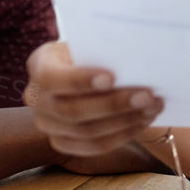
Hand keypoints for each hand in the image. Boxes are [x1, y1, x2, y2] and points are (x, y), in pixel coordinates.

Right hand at [25, 41, 164, 158]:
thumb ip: (104, 51)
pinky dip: (122, 135)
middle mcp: (36, 98)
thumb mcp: (91, 42)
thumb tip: (135, 58)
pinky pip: (94, 147)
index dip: (81, 81)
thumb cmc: (92, 49)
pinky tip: (143, 121)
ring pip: (86, 133)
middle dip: (114, 105)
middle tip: (148, 95)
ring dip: (125, 122)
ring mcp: (47, 124)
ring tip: (152, 108)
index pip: (52, 79)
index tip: (112, 77)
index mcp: (39, 65)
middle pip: (72, 111)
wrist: (82, 67)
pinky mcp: (63, 142)